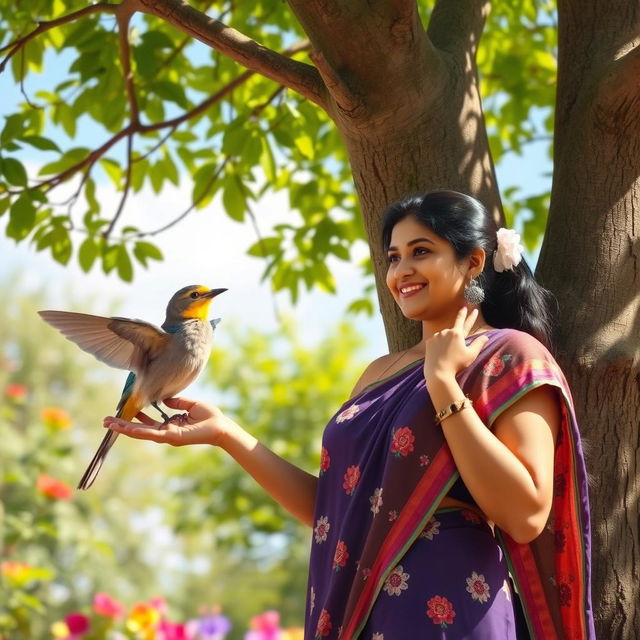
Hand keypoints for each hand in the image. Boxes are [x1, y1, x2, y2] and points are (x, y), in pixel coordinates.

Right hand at [103, 397, 233, 446]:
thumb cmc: (210, 417)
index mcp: (171, 425)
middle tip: (106, 421)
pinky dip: (136, 431)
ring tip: (109, 424)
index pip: (149, 422)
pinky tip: (124, 428)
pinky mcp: (170, 437)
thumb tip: (165, 399)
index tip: (126, 410)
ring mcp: (167, 436)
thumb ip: (177, 402)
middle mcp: (166, 432)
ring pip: (141, 432)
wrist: (221, 426)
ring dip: (124, 429)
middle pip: (140, 429)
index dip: (136, 418)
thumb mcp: (190, 405)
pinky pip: (150, 433)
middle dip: (123, 426)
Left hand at [423, 308, 489, 382]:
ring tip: (448, 355)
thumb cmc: (457, 364)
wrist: (438, 373)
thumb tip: (486, 336)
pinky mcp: (429, 342)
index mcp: (457, 333)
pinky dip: (439, 346)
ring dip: (447, 342)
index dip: (466, 314)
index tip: (466, 307)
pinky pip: (436, 342)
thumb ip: (479, 344)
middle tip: (460, 330)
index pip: (462, 320)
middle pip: (454, 331)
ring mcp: (436, 336)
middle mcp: (445, 332)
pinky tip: (441, 354)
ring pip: (444, 337)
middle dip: (457, 334)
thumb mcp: (471, 354)